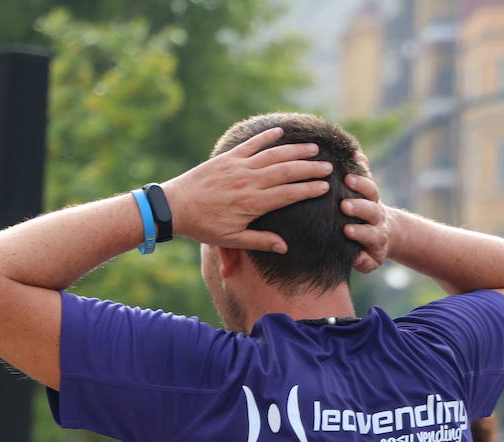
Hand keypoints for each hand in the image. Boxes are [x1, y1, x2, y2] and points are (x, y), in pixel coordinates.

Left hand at [161, 127, 333, 250]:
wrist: (174, 206)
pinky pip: (251, 144)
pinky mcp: (227, 158)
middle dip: (310, 169)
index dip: (309, 189)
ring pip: (273, 155)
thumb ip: (260, 242)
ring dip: (295, 151)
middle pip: (287, 172)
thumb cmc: (204, 227)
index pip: (289, 194)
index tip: (325, 187)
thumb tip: (285, 248)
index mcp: (253, 203)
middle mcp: (249, 182)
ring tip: (314, 149)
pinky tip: (281, 132)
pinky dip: (266, 137)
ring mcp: (238, 167)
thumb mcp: (232, 240)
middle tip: (329, 167)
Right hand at [342, 151, 390, 272]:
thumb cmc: (367, 250)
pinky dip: (362, 163)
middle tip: (345, 205)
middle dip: (359, 207)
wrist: (382, 233)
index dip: (360, 232)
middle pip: (371, 210)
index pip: (370, 234)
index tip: (347, 230)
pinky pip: (368, 173)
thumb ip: (364, 262)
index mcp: (376, 235)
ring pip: (371, 190)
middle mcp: (377, 216)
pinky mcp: (369, 187)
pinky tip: (354, 154)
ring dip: (360, 183)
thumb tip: (358, 258)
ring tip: (346, 178)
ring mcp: (374, 200)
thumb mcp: (368, 262)